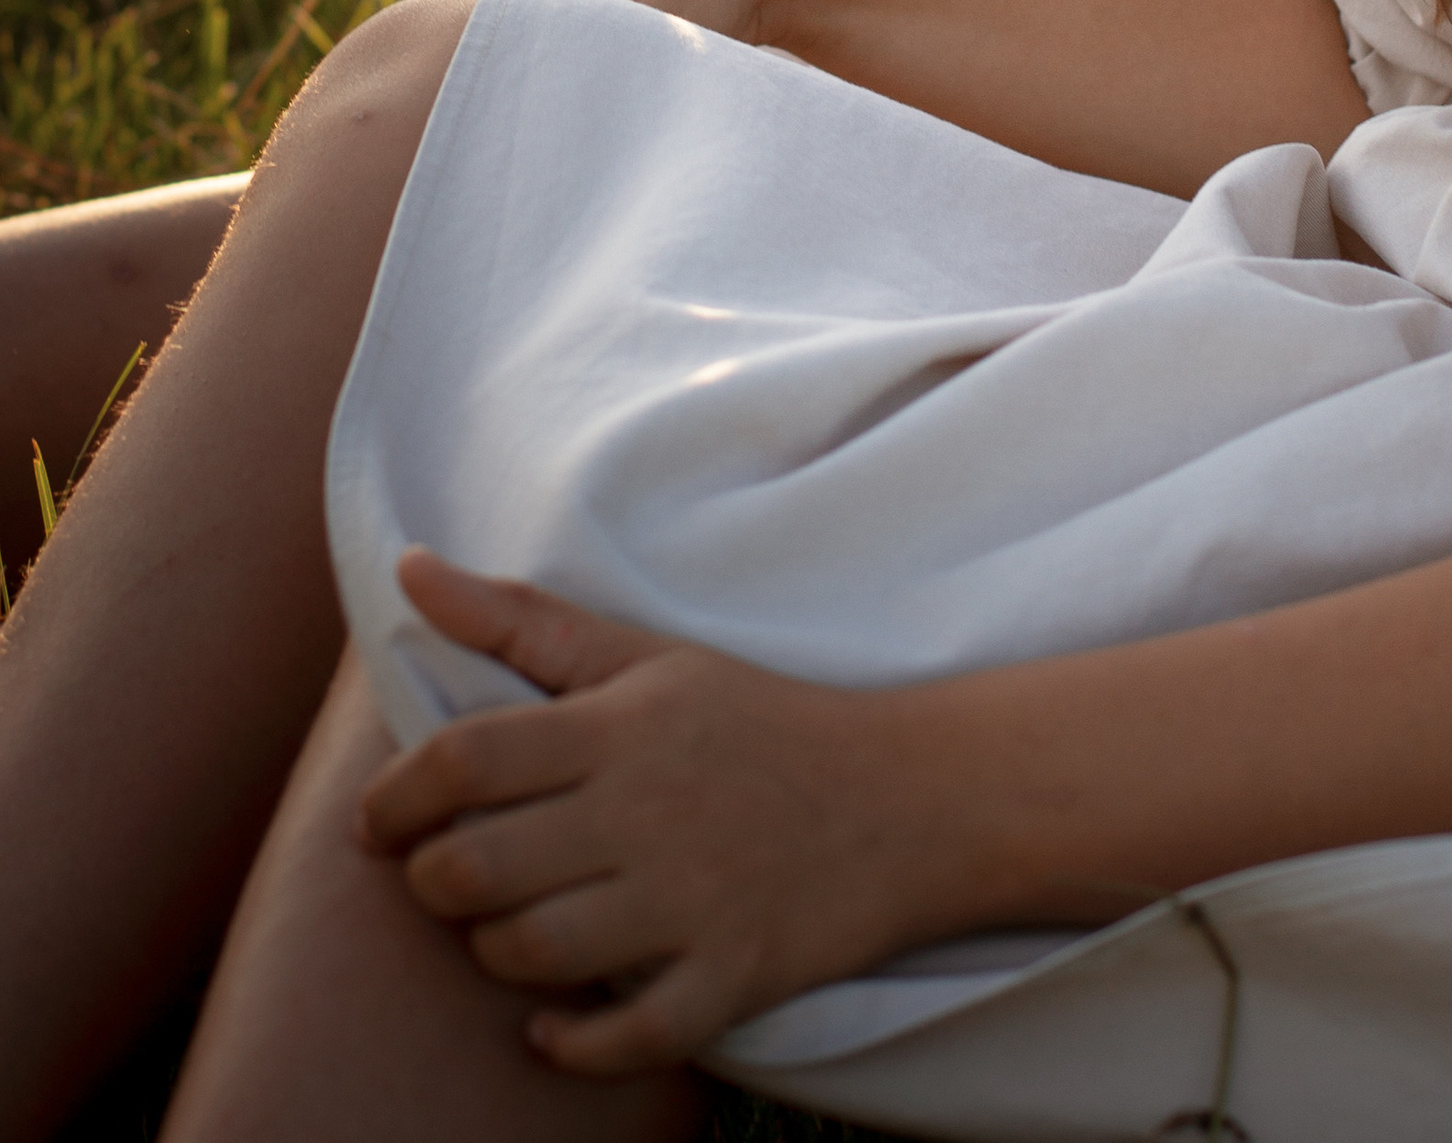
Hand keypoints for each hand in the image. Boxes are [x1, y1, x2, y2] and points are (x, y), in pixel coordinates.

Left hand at [363, 553, 937, 1075]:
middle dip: (432, 883)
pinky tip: (554, 1021)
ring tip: (509, 930)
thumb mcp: (646, 654)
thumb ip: (522, 621)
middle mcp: (647, 811)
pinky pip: (624, 1036)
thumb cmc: (755, 719)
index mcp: (621, 725)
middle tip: (447, 876)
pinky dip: (571, 1043)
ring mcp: (692, 899)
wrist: (904, 796)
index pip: (465, 759)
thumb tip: (409, 572)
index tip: (382, 820)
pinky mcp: (733, 974)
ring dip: (494, 954)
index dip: (396, 797)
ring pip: (532, 954)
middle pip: (478, 868)